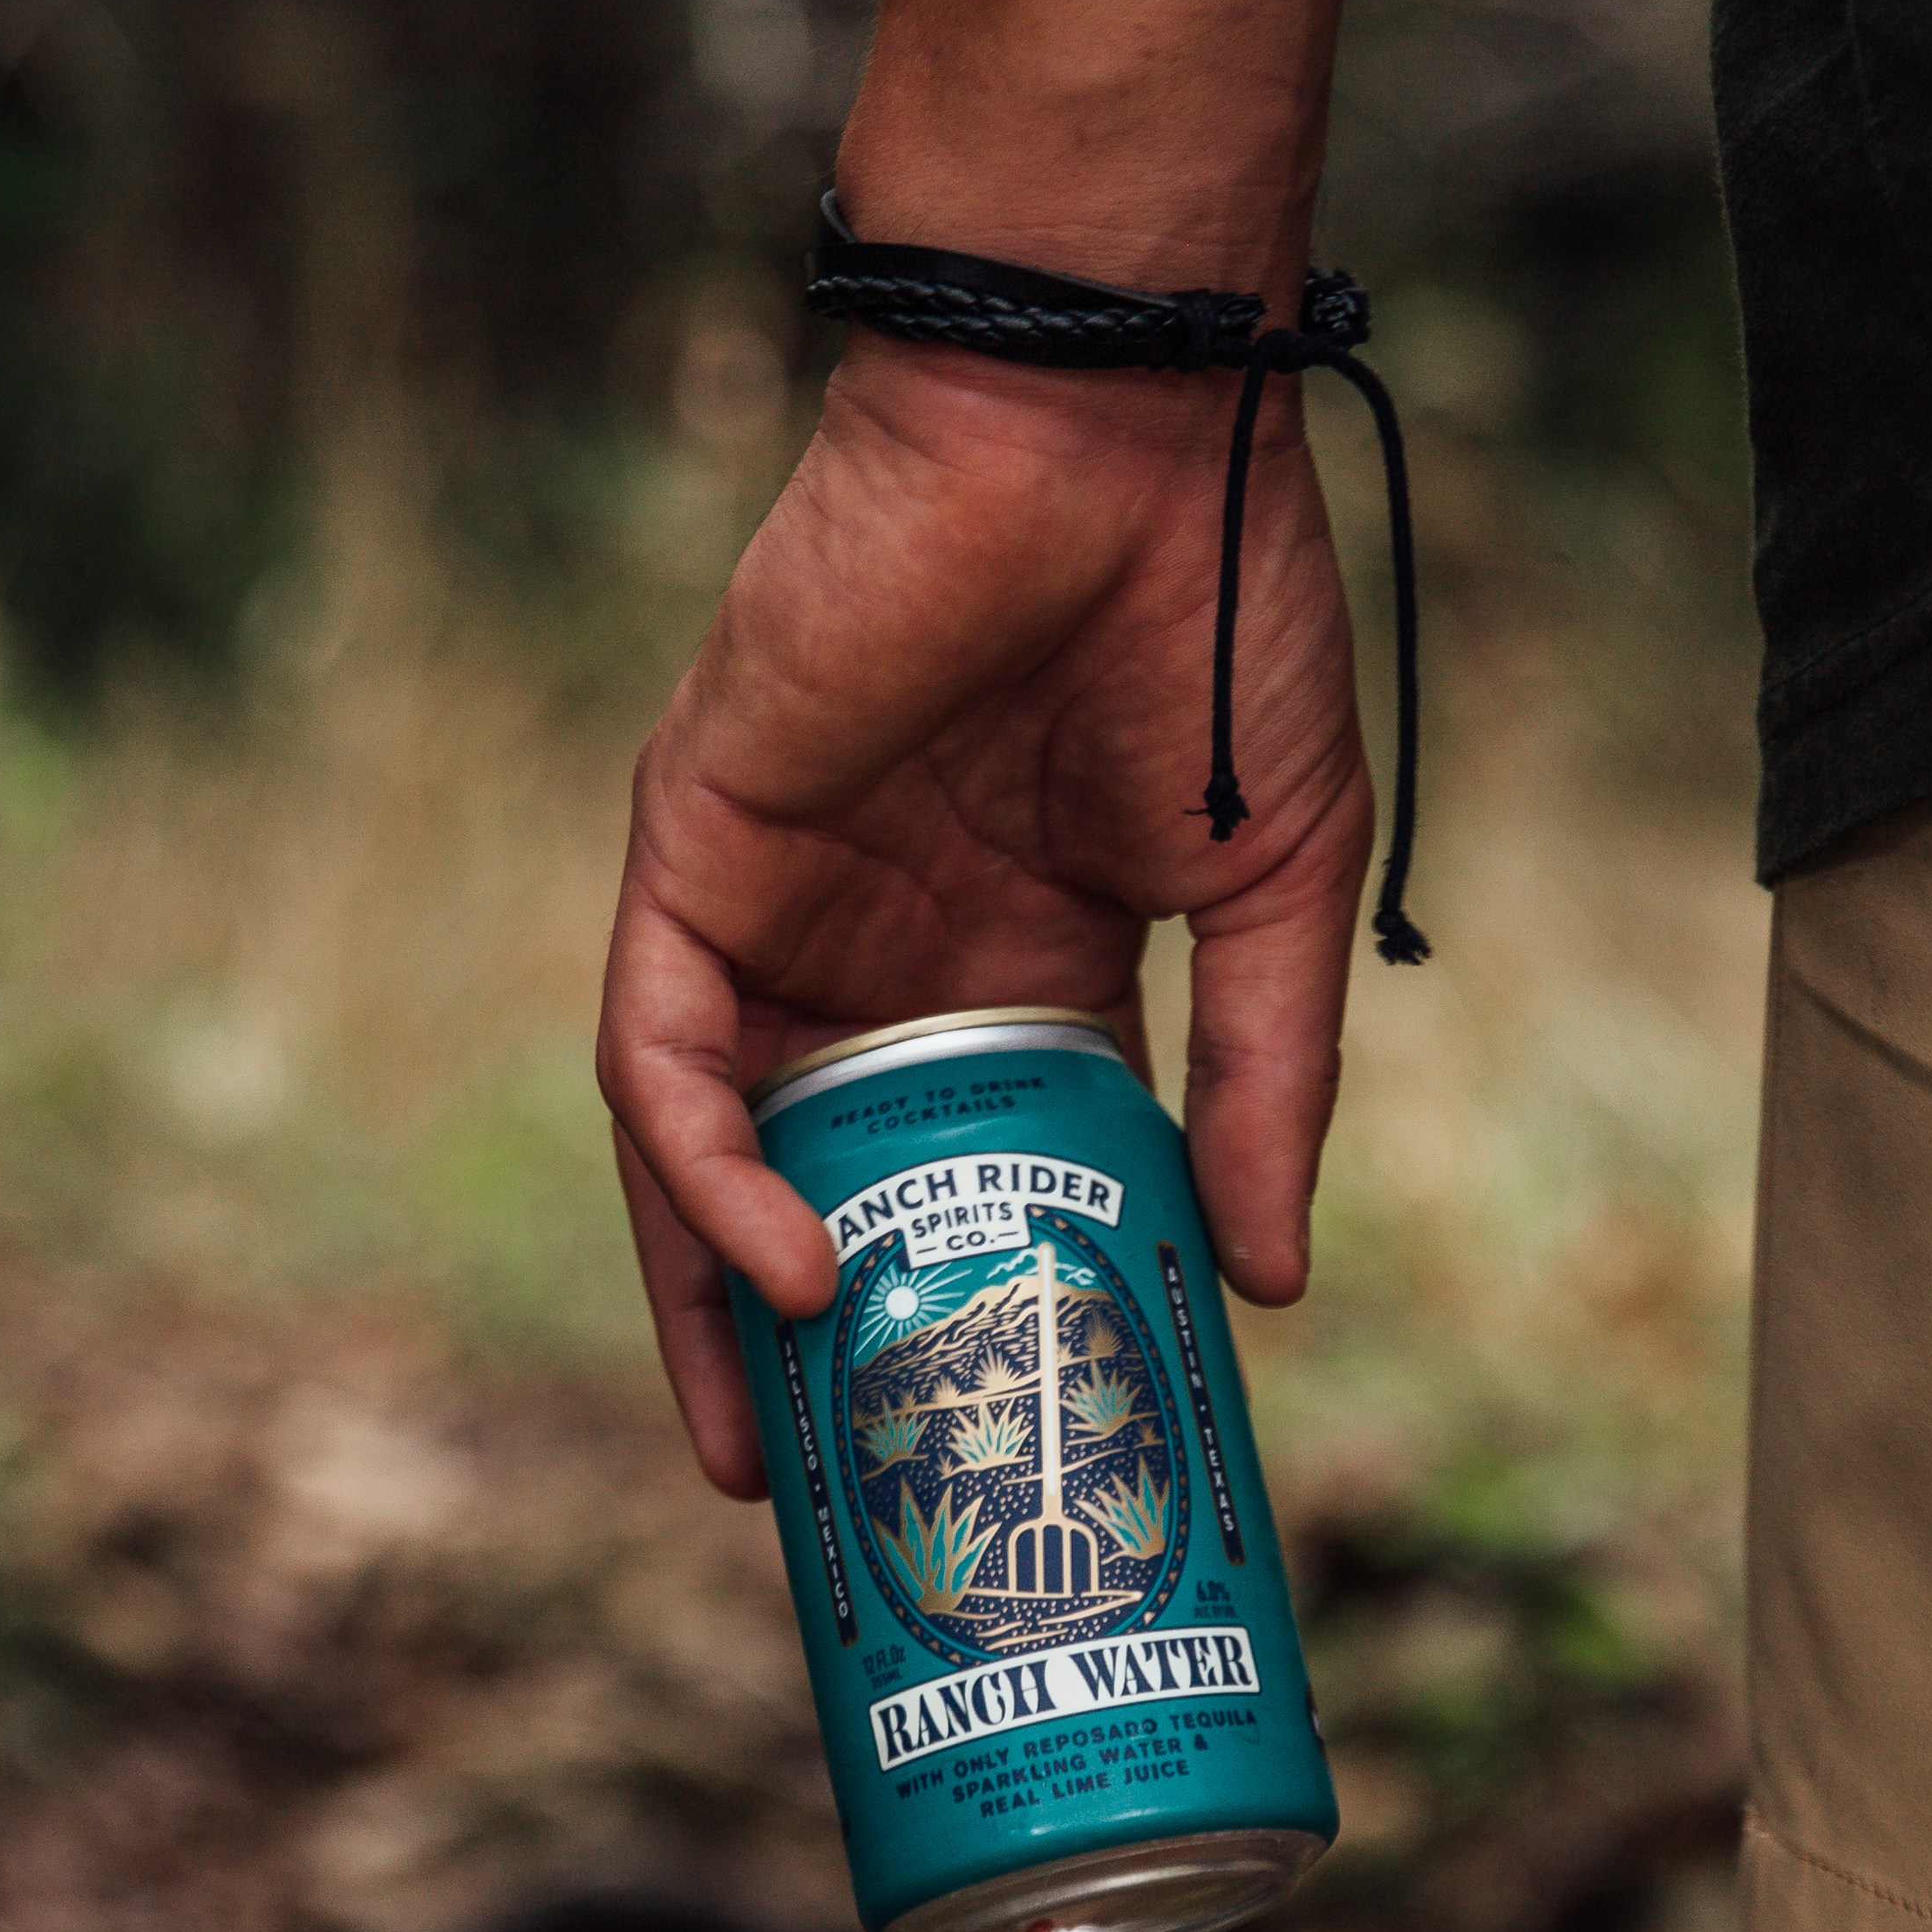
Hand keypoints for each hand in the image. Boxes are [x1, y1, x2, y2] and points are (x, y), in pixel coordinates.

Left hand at [598, 331, 1374, 1494]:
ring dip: (712, 1307)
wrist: (1113, 415)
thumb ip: (1259, 1085)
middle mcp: (872, 945)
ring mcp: (776, 899)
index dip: (966, 1304)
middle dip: (802, 1356)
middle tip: (830, 1516)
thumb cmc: (1208, 607)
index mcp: (1009, 957)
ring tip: (761, 1461)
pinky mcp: (695, 844)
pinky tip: (781, 1272)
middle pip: (809, 1183)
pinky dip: (704, 1174)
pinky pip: (663, 1052)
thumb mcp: (1268, 893)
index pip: (962, 1170)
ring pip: (703, 1145)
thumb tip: (1267, 1291)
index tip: (996, 1445)